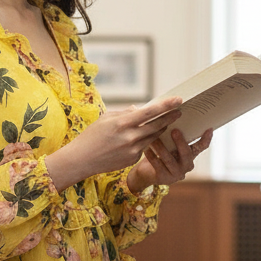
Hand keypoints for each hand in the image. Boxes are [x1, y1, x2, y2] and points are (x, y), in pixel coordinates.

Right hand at [44, 97, 185, 191]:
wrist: (81, 159)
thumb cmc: (91, 136)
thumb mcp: (106, 119)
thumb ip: (125, 113)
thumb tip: (140, 109)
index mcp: (123, 123)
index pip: (150, 111)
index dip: (166, 105)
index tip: (179, 100)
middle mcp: (130, 137)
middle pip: (157, 125)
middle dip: (170, 117)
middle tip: (179, 111)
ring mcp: (132, 150)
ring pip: (153, 137)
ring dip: (160, 129)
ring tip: (165, 122)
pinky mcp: (132, 159)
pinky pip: (144, 148)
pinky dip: (144, 141)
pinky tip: (141, 139)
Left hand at [127, 127, 213, 192]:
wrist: (145, 172)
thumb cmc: (159, 152)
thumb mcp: (168, 143)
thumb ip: (173, 133)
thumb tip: (172, 111)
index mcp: (190, 154)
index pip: (201, 147)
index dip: (206, 139)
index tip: (209, 128)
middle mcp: (186, 165)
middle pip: (187, 153)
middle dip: (180, 142)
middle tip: (174, 130)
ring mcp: (176, 173)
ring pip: (169, 159)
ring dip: (162, 148)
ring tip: (154, 138)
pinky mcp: (164, 179)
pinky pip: (158, 166)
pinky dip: (152, 156)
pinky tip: (146, 148)